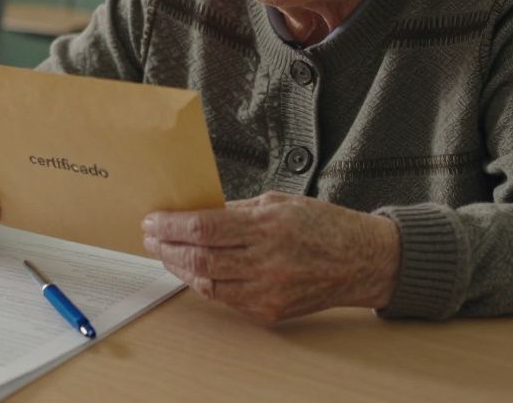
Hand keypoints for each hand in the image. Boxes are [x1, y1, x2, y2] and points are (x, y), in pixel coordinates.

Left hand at [142, 191, 400, 323]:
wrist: (362, 260)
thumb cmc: (323, 225)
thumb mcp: (278, 202)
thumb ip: (236, 210)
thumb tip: (195, 213)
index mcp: (268, 227)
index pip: (204, 228)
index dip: (171, 226)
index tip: (152, 221)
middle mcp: (266, 261)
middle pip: (199, 259)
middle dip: (167, 248)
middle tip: (151, 237)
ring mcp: (268, 290)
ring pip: (207, 284)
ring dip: (180, 269)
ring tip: (166, 253)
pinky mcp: (270, 310)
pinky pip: (225, 300)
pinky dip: (203, 285)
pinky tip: (193, 271)